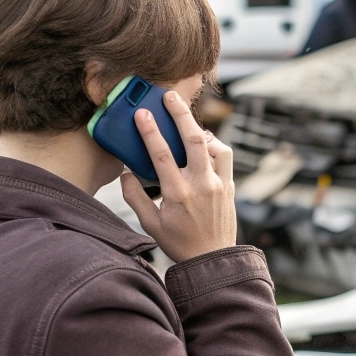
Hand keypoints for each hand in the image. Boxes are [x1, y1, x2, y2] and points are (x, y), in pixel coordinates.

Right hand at [120, 89, 237, 263]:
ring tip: (188, 123)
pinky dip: (215, 145)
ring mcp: (219, 184)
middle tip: (170, 96)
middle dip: (181, 114)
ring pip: (215, 145)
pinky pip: (226, 156)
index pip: (162, 154)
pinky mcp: (230, 186)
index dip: (151, 131)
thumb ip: (135, 197)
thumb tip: (125, 174)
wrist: (212, 259)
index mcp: (177, 193)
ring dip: (201, 130)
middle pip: (194, 140)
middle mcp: (200, 185)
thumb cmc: (178, 242)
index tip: (142, 113)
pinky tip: (204, 144)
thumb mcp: (149, 224)